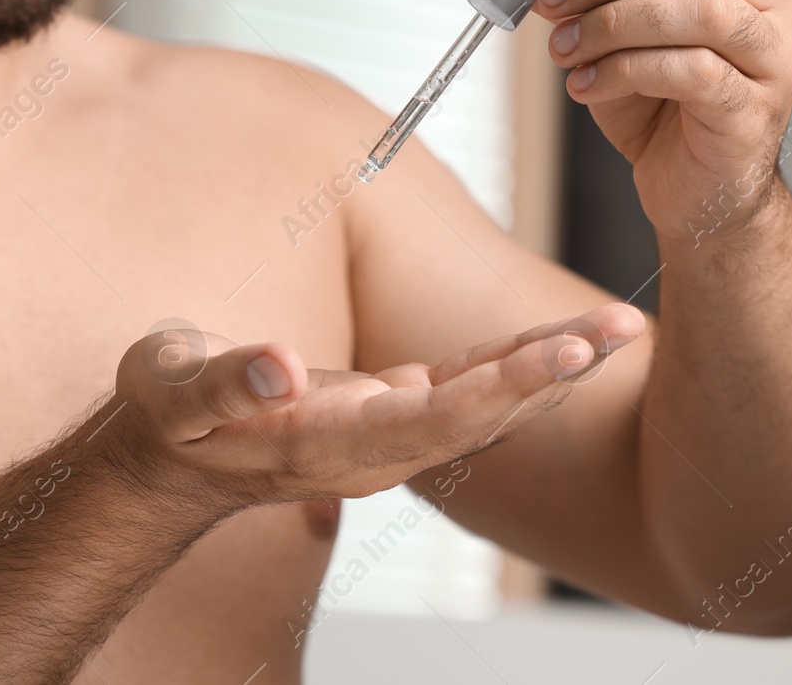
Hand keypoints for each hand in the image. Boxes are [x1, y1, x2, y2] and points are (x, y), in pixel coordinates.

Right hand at [107, 303, 644, 508]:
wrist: (165, 462)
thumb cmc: (167, 419)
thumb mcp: (174, 392)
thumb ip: (224, 382)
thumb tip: (279, 366)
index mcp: (329, 442)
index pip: (435, 418)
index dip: (504, 386)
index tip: (565, 354)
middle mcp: (374, 450)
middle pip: (484, 415)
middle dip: (555, 372)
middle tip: (625, 329)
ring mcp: (387, 437)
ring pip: (486, 405)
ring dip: (552, 368)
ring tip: (617, 330)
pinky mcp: (388, 413)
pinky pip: (465, 390)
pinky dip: (515, 363)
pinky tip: (558, 342)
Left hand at [484, 0, 791, 243]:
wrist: (691, 179)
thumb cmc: (657, 95)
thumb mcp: (598, 21)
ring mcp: (778, 50)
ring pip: (700, 9)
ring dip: (614, 24)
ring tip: (564, 49)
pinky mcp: (759, 105)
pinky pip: (694, 71)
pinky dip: (626, 72)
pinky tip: (587, 85)